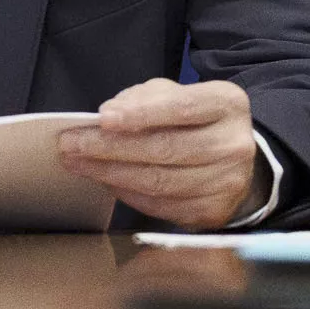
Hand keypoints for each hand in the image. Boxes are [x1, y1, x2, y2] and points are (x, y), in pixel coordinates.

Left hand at [58, 77, 260, 228]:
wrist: (238, 163)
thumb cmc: (197, 123)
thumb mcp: (179, 96)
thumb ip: (146, 98)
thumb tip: (112, 113)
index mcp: (227, 104)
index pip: (181, 108)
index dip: (139, 114)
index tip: (102, 118)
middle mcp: (233, 144)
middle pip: (165, 148)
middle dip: (110, 147)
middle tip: (71, 144)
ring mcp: (227, 182)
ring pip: (159, 181)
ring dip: (110, 173)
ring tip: (78, 163)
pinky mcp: (213, 212)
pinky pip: (160, 206)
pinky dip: (127, 194)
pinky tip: (105, 181)